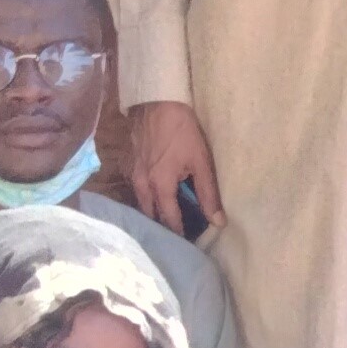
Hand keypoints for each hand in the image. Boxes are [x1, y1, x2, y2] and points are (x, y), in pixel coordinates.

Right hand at [124, 100, 223, 236]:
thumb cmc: (182, 130)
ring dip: (153, 213)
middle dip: (163, 227)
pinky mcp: (127, 164)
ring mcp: (131, 174)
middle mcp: (141, 185)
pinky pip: (135, 189)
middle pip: (151, 216)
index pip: (169, 221)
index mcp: (160, 187)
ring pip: (140, 203)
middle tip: (178, 235)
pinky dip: (145, 197)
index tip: (188, 246)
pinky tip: (155, 197)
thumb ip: (209, 194)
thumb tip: (218, 222)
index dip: (179, 234)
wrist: (157, 101)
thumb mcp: (201, 161)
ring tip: (167, 219)